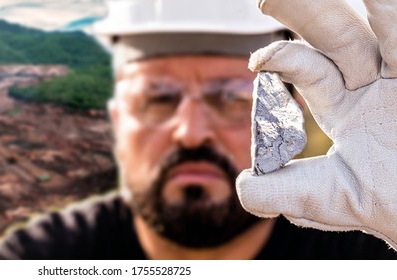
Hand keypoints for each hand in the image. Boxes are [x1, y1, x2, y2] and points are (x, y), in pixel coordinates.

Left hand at [237, 0, 396, 248]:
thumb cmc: (385, 204)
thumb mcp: (325, 200)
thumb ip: (280, 192)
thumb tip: (240, 183)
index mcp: (343, 105)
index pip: (309, 69)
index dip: (284, 58)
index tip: (258, 61)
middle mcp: (373, 84)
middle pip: (338, 38)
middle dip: (306, 12)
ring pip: (384, 32)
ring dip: (369, 5)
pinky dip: (393, 18)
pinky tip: (384, 0)